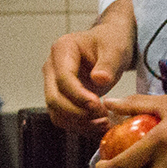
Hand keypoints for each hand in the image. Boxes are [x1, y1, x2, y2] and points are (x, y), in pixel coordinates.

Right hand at [43, 0, 135, 131]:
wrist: (108, 43)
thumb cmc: (111, 42)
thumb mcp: (114, 48)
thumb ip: (108, 64)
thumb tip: (99, 79)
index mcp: (61, 50)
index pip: (63, 78)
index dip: (79, 95)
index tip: (99, 105)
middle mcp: (51, 67)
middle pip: (54, 98)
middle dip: (77, 112)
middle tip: (103, 117)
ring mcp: (53, 83)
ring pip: (55, 111)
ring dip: (78, 122)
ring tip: (103, 123)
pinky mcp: (61, 96)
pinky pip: (63, 116)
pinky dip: (79, 125)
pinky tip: (98, 125)